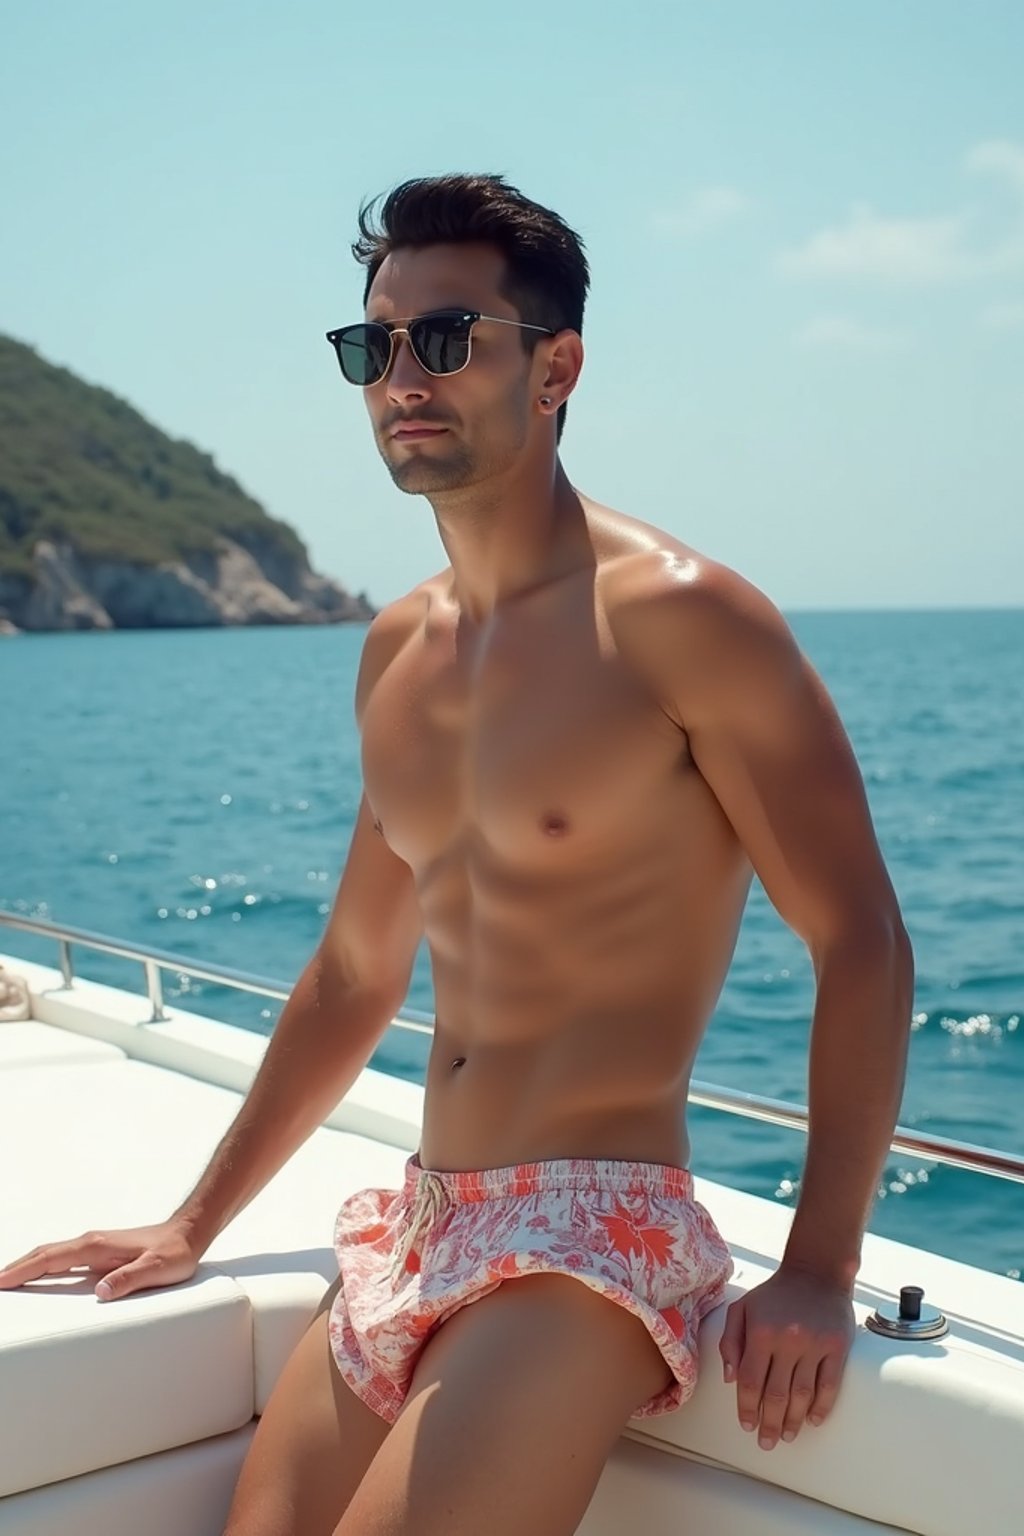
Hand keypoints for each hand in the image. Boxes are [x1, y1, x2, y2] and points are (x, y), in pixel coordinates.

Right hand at [0, 1221, 202, 1301]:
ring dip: (25, 1266)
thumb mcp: (158, 1269)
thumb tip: (101, 1292)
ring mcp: (94, 1246)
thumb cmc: (176, 1253)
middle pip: (42, 1254)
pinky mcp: (99, 1251)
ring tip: (5, 1281)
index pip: (50, 1259)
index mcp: (97, 1246)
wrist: (189, 1233)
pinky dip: (41, 1265)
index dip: (22, 1270)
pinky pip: (62, 1258)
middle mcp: (91, 1243)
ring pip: (50, 1254)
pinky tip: (37, 1276)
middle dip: (14, 1268)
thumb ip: (130, 1279)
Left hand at [718, 1265, 854, 1449]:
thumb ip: (730, 1340)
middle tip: (766, 1442)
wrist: (816, 1272)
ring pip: (802, 1394)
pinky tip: (814, 1420)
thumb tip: (729, 1378)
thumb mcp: (742, 1307)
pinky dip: (822, 1407)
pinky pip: (829, 1385)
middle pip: (775, 1394)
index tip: (747, 1425)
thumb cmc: (774, 1293)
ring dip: (793, 1420)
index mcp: (760, 1332)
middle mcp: (786, 1340)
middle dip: (768, 1423)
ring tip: (787, 1435)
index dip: (746, 1407)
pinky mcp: (836, 1347)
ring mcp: (814, 1345)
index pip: (749, 1380)